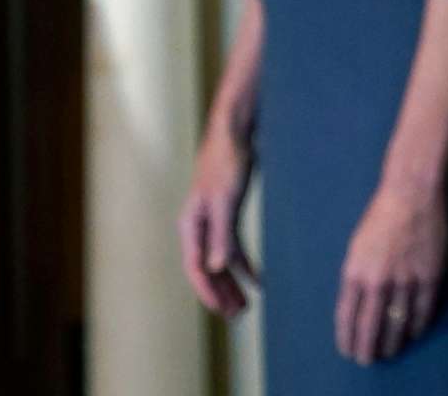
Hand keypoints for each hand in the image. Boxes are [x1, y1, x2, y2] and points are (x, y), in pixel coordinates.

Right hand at [177, 125, 256, 317]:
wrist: (234, 131)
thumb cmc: (227, 162)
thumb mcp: (226, 200)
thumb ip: (221, 235)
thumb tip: (216, 269)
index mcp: (190, 225)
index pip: (196, 267)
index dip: (208, 292)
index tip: (223, 311)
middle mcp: (197, 226)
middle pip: (207, 269)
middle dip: (221, 293)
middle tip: (237, 316)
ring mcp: (212, 220)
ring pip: (220, 261)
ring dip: (232, 282)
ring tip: (246, 305)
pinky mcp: (227, 213)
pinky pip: (232, 246)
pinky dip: (243, 263)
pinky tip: (256, 278)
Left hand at [335, 179, 447, 363]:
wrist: (413, 193)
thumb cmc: (381, 216)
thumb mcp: (357, 247)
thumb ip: (356, 276)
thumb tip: (357, 306)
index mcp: (355, 272)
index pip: (347, 317)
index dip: (347, 339)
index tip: (348, 351)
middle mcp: (378, 281)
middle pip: (371, 327)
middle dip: (368, 349)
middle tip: (368, 360)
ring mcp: (406, 279)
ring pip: (398, 323)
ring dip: (393, 342)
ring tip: (391, 351)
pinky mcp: (430, 275)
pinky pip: (423, 310)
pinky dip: (417, 325)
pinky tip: (414, 332)